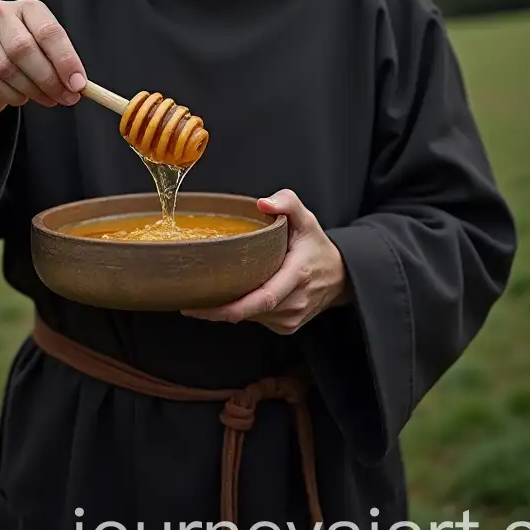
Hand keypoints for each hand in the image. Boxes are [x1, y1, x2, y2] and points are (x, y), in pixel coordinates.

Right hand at [0, 0, 86, 114]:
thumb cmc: (24, 56)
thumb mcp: (45, 50)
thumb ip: (60, 63)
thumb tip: (78, 86)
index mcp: (26, 7)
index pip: (48, 32)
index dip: (65, 60)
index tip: (78, 85)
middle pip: (25, 50)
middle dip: (49, 80)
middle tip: (66, 98)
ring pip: (7, 69)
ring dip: (33, 91)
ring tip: (46, 99)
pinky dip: (12, 96)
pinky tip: (21, 97)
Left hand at [182, 189, 352, 333]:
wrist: (341, 276)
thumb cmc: (316, 246)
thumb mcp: (306, 218)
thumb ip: (287, 202)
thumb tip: (263, 203)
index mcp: (298, 275)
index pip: (263, 298)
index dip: (230, 307)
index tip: (201, 305)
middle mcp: (295, 301)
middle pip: (249, 311)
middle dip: (217, 309)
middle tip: (188, 302)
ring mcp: (291, 318)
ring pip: (250, 317)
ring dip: (229, 308)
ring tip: (208, 295)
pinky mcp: (286, 327)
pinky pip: (257, 319)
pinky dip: (242, 310)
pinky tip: (234, 297)